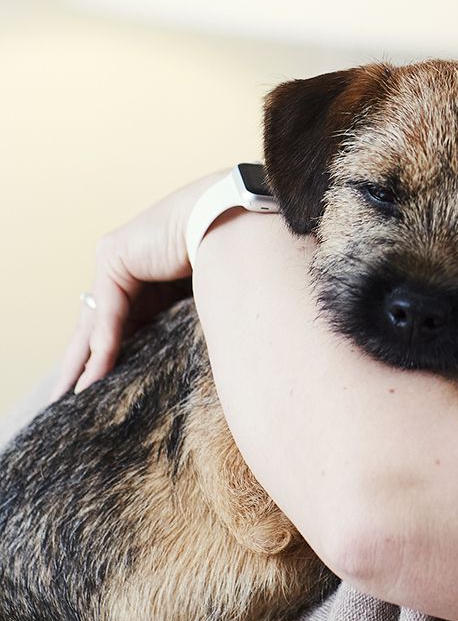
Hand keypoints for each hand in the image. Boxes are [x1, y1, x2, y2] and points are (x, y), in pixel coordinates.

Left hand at [49, 169, 230, 401]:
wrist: (231, 222)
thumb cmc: (228, 257)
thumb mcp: (195, 302)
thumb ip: (175, 324)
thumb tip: (181, 361)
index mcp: (146, 276)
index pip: (119, 323)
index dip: (107, 356)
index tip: (97, 387)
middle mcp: (125, 266)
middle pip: (97, 325)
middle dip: (81, 363)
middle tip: (63, 397)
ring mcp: (115, 259)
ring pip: (94, 322)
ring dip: (83, 362)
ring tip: (69, 397)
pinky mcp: (113, 258)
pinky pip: (108, 313)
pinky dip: (104, 345)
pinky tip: (93, 376)